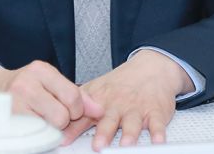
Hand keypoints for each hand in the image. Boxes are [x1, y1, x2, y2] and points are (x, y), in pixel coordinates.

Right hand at [0, 60, 102, 128]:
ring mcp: (14, 101)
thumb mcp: (49, 83)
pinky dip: (34, 137)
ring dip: (48, 130)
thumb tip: (98, 109)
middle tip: (53, 119)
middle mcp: (27, 82)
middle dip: (62, 122)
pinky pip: (32, 136)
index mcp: (42, 70)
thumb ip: (74, 94)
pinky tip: (30, 129)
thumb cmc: (24, 88)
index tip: (72, 114)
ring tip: (41, 122)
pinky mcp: (5, 119)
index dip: (77, 111)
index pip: (73, 95)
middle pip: (62, 115)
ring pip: (48, 128)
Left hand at [63, 50, 192, 150]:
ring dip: (129, 134)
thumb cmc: (122, 84)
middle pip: (109, 120)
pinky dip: (158, 132)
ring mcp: (136, 109)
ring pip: (132, 123)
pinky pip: (158, 124)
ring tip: (126, 144)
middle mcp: (118, 105)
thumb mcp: (97, 90)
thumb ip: (79, 108)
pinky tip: (157, 140)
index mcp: (100, 100)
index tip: (64, 140)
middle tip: (98, 145)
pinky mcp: (155, 112)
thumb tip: (54, 122)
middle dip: (103, 132)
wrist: (151, 68)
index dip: (73, 128)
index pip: (84, 115)